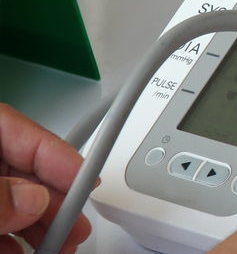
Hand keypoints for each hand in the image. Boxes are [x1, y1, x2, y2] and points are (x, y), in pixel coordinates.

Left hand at [0, 104, 92, 253]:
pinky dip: (11, 240)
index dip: (61, 156)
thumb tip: (34, 201)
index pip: (24, 132)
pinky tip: (22, 252)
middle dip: (54, 200)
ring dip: (37, 225)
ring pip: (12, 201)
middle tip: (75, 224)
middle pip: (23, 172)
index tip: (87, 181)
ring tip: (57, 245)